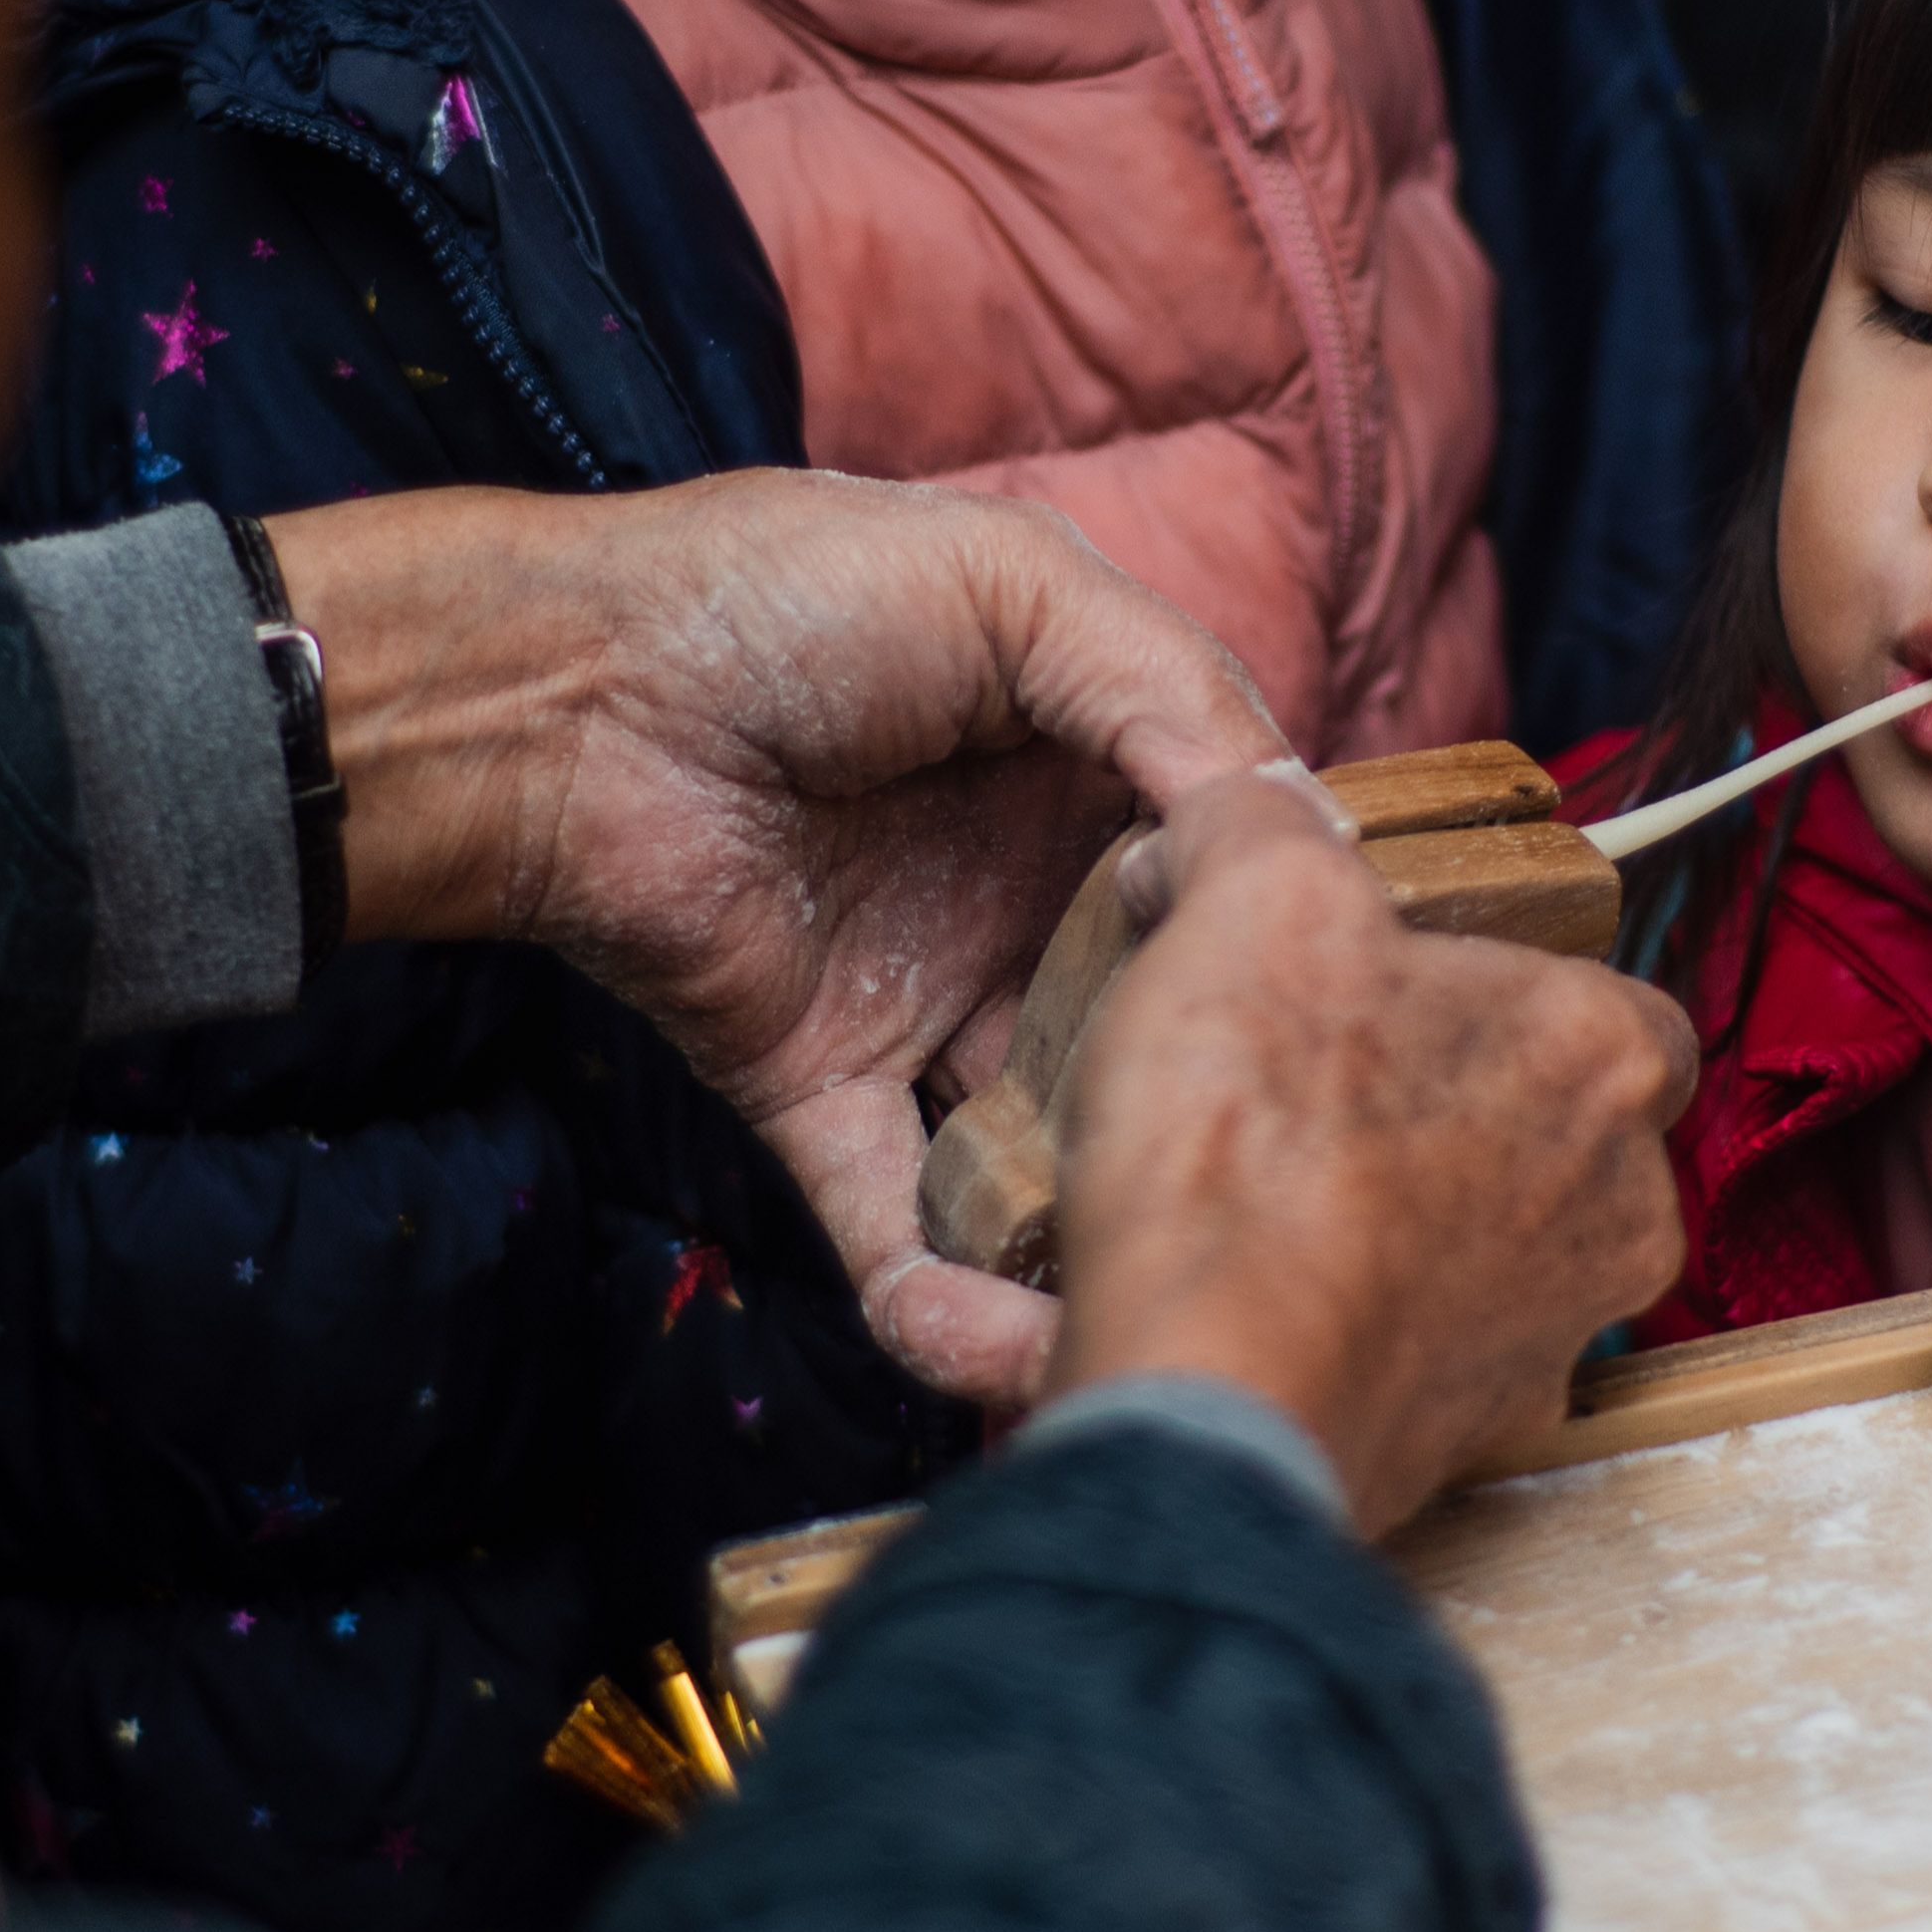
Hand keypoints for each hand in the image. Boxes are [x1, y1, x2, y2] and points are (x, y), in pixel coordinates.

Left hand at [268, 475, 1285, 1402]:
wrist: (567, 695)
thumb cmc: (781, 597)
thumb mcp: (1013, 582)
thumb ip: (1171, 685)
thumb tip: (1300, 821)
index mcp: (1079, 774)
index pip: (1222, 874)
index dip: (1286, 928)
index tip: (1363, 987)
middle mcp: (1020, 902)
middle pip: (1155, 1026)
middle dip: (1214, 1087)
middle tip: (1293, 1143)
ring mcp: (925, 1008)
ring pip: (1048, 1146)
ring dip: (1107, 1209)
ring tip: (1193, 1265)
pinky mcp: (824, 1096)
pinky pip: (901, 1224)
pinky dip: (953, 1302)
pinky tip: (1030, 1350)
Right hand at [1047, 770, 1699, 1533]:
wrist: (1214, 1396)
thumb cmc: (1259, 1149)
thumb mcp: (1250, 899)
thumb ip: (1262, 822)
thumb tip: (1242, 809)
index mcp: (1607, 1054)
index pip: (1598, 996)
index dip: (1482, 981)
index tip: (1380, 990)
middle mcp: (1623, 1203)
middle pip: (1547, 1123)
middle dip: (1443, 1107)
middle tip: (1318, 1089)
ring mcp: (1559, 1335)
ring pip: (1497, 1243)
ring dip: (1408, 1219)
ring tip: (1277, 1196)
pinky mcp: (1478, 1436)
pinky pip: (1433, 1352)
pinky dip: (1366, 1323)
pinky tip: (1270, 1293)